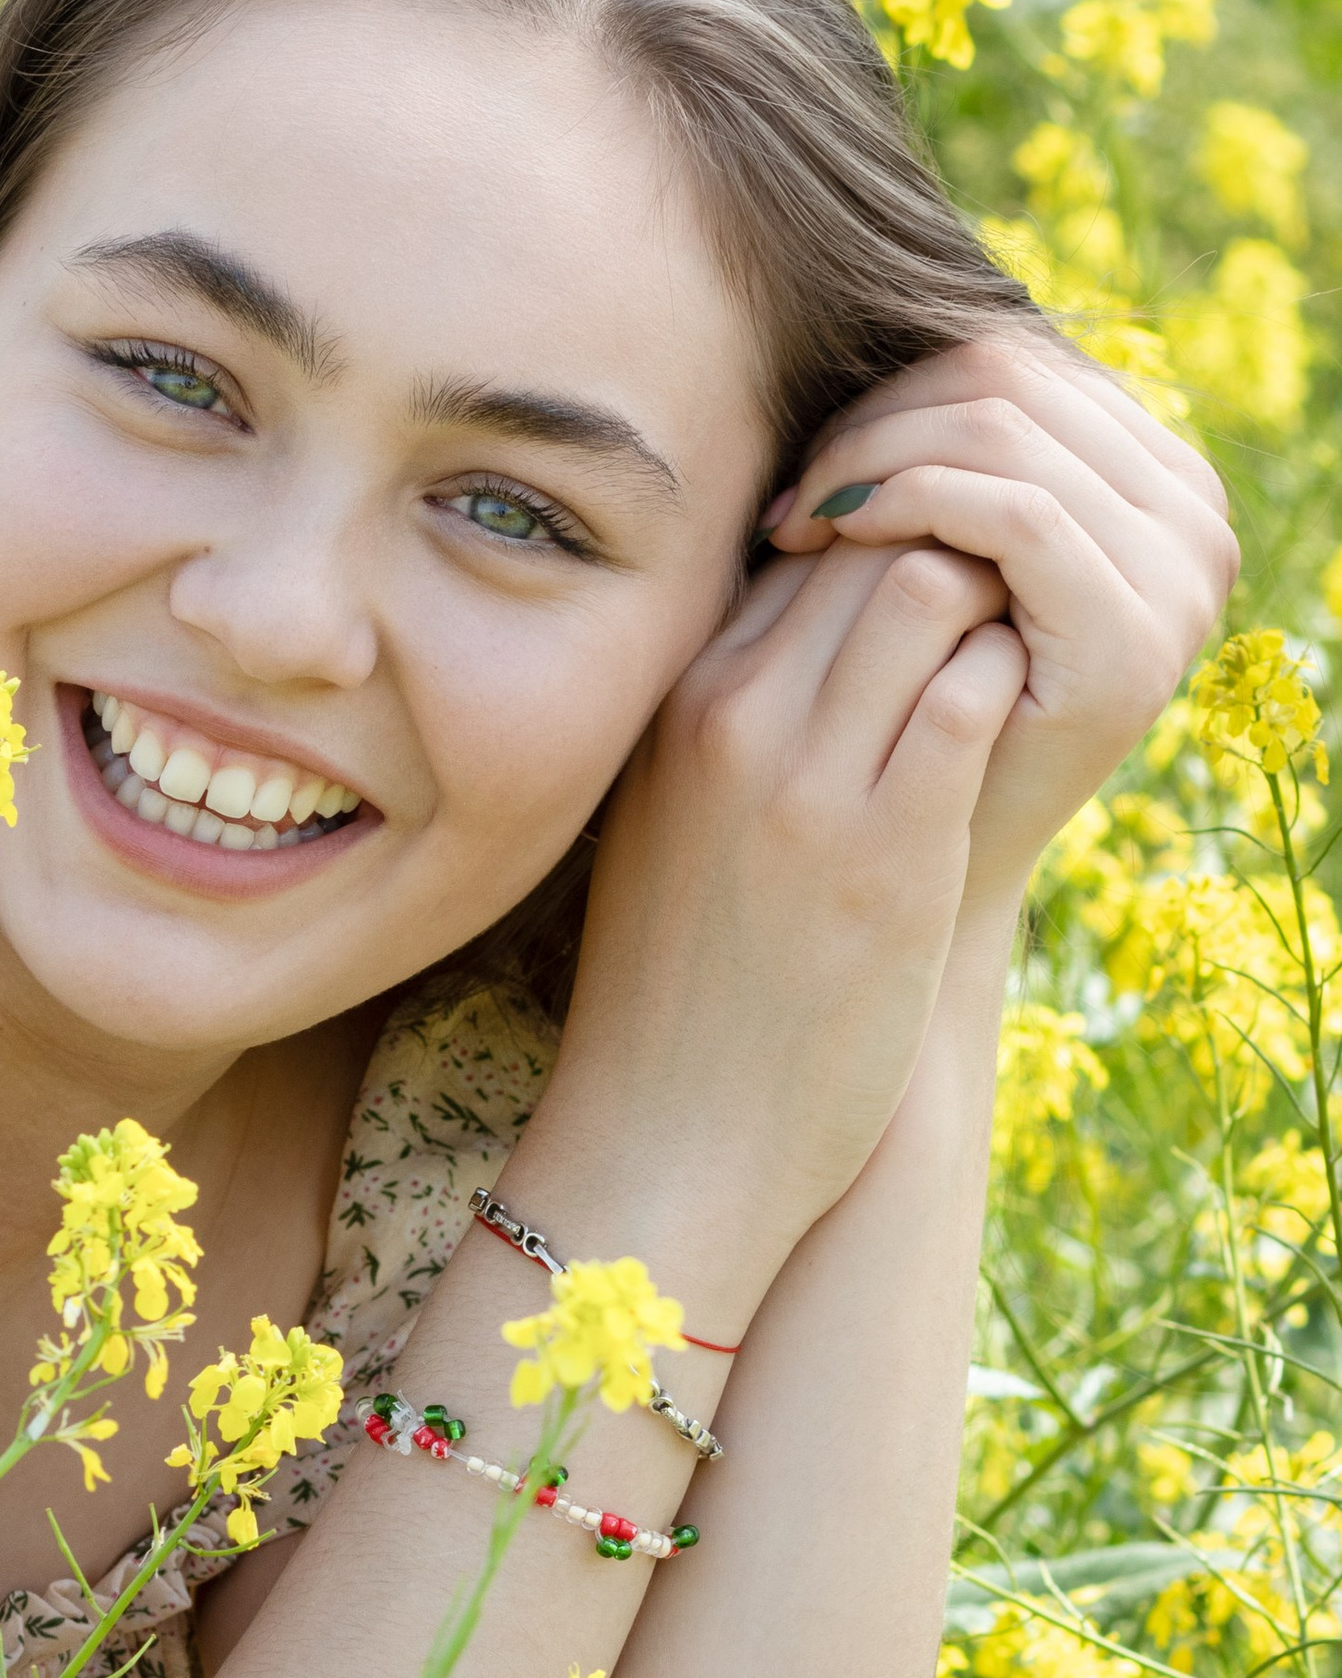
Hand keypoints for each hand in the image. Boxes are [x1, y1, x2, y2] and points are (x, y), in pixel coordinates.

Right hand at [539, 332, 1234, 1277]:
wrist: (668, 1136)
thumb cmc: (675, 989)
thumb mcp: (662, 825)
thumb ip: (720, 722)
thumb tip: (806, 633)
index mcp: (670, 708)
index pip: (789, 544)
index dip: (871, 543)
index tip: (917, 594)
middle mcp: (728, 723)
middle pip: (864, 541)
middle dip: (942, 546)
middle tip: (989, 606)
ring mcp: (808, 783)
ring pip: (926, 588)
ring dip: (988, 602)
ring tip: (1005, 657)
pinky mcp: (890, 852)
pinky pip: (973, 694)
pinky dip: (1011, 683)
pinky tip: (1016, 729)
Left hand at [765, 331, 1236, 914]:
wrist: (924, 875)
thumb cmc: (906, 716)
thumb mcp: (930, 565)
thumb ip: (939, 461)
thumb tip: (847, 309)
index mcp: (1156, 479)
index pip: (1014, 361)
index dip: (894, 390)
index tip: (803, 459)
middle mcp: (1192, 513)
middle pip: (1008, 378)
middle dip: (877, 420)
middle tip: (787, 492)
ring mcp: (1177, 574)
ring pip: (1002, 430)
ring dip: (874, 459)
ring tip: (794, 519)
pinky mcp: (1136, 631)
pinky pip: (1011, 511)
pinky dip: (907, 502)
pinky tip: (827, 536)